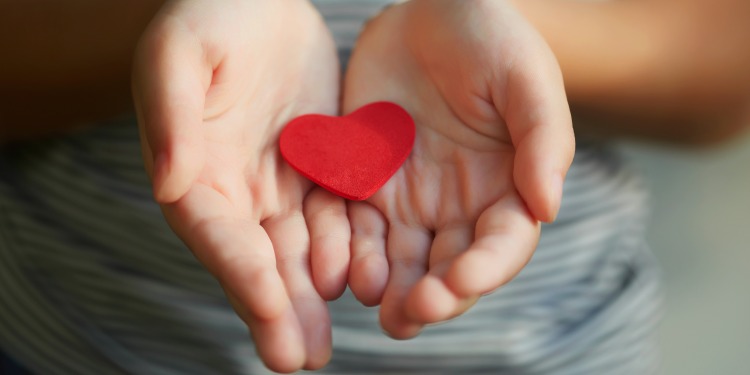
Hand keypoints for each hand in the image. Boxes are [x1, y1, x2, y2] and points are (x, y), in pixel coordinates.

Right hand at [132, 0, 347, 370]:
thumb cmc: (211, 16)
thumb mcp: (181, 52)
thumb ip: (172, 115)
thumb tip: (170, 184)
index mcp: (195, 168)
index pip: (217, 234)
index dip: (241, 276)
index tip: (269, 312)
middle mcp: (234, 187)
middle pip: (256, 258)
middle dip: (277, 310)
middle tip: (300, 359)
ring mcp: (277, 181)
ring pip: (295, 250)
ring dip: (308, 297)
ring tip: (324, 343)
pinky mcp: (316, 168)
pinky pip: (332, 218)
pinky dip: (342, 251)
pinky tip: (356, 284)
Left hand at [343, 0, 574, 337]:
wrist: (429, 9)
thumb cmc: (489, 37)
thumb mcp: (525, 77)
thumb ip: (544, 139)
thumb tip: (548, 208)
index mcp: (507, 188)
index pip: (500, 244)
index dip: (483, 270)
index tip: (456, 282)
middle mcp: (459, 205)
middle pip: (448, 266)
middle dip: (433, 295)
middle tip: (409, 314)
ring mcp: (410, 198)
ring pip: (399, 258)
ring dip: (387, 286)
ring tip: (376, 303)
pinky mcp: (365, 183)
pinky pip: (353, 225)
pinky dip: (346, 250)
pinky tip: (338, 268)